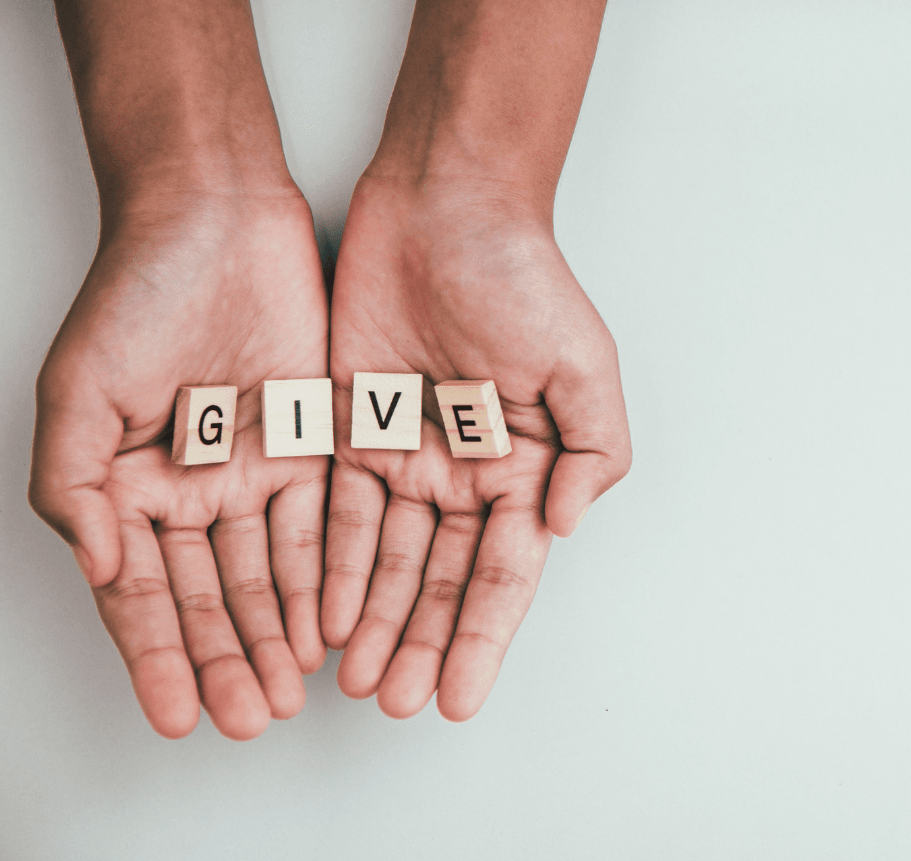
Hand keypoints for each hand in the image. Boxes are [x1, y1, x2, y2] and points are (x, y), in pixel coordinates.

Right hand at [31, 191, 328, 739]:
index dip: (157, 656)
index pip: (141, 590)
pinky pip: (319, 520)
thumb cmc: (137, 290)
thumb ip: (71, 486)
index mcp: (126, 484)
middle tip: (247, 718)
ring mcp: (253, 465)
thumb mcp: (78, 390)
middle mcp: (191, 486)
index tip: (175, 716)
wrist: (215, 218)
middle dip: (227, 659)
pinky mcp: (310, 439)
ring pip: (266, 570)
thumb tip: (96, 569)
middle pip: (209, 594)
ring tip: (288, 692)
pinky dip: (320, 574)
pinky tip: (326, 623)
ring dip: (276, 633)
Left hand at [322, 175, 630, 720]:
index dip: (481, 638)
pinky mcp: (345, 427)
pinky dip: (327, 564)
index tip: (460, 699)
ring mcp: (403, 452)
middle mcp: (462, 471)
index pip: (501, 572)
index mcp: (522, 465)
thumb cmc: (520, 277)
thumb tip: (561, 527)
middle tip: (395, 702)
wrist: (443, 208)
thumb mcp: (582, 363)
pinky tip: (318, 612)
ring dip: (370, 619)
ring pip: (382, 557)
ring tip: (356, 679)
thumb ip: (592, 450)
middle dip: (419, 642)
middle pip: (437, 577)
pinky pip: (333, 509)